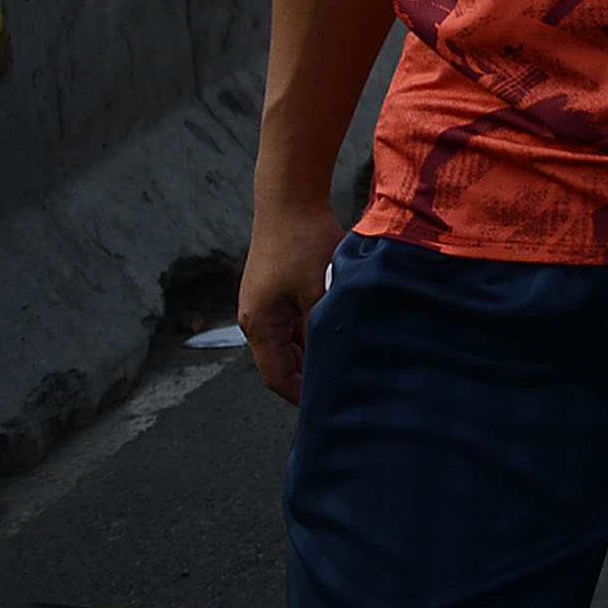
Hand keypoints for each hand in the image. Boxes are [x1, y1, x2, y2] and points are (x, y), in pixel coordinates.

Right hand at [236, 181, 334, 405]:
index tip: (328, 408)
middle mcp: (258, 317)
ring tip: (349, 365)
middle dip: (311, 377)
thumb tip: (340, 358)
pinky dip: (316, 331)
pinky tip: (343, 334)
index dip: (301, 396)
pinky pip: (297, 320)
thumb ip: (326, 329)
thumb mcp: (320, 292)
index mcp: (259, 325)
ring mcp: (268, 302)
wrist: (290, 199)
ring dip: (316, 352)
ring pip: (293, 341)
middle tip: (346, 390)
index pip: (276, 376)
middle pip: (284, 361)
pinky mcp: (280, 287)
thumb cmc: (302, 243)